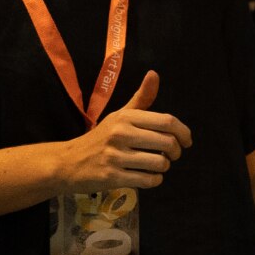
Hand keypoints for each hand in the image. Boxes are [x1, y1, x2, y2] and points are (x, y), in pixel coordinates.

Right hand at [56, 71, 193, 192]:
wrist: (68, 162)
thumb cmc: (100, 138)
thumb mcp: (119, 115)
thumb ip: (141, 98)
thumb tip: (154, 73)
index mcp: (126, 117)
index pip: (167, 121)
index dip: (183, 132)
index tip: (186, 141)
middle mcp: (121, 133)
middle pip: (167, 142)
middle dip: (176, 151)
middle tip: (172, 154)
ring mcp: (115, 156)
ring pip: (160, 163)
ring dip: (164, 167)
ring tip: (157, 165)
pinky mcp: (112, 177)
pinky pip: (148, 180)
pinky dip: (154, 180)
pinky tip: (148, 176)